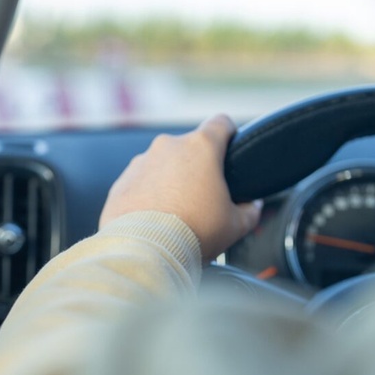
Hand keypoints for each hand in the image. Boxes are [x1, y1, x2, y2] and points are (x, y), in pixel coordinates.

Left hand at [99, 114, 262, 260]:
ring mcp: (141, 163)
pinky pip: (140, 184)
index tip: (230, 147)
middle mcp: (168, 147)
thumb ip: (250, 210)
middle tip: (202, 199)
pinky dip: (147, 196)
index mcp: (200, 147)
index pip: (222, 123)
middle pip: (189, 149)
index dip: (229, 134)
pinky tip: (155, 220)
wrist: (147, 251)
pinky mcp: (121, 182)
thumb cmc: (194, 233)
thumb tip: (252, 206)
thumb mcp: (236, 225)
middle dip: (197, 169)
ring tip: (176, 214)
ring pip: (162, 166)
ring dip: (170, 182)